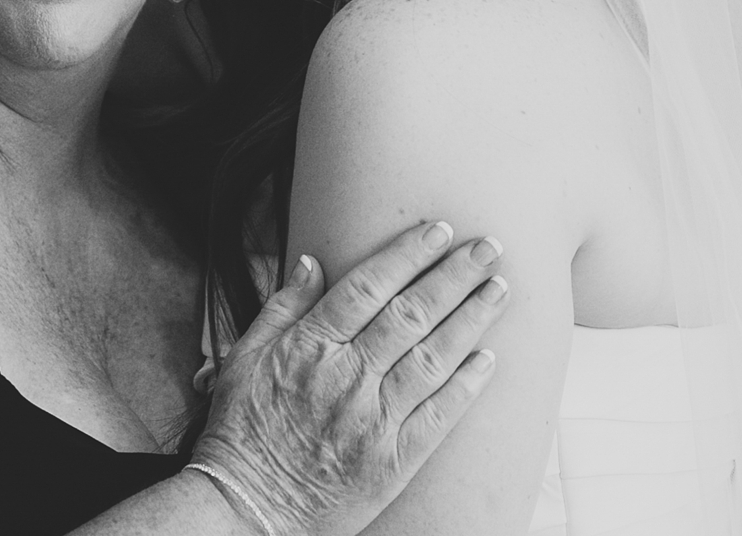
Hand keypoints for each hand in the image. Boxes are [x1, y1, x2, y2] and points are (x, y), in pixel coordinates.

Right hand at [189, 221, 508, 534]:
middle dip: (455, 275)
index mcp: (309, 348)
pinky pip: (438, 415)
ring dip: (471, 319)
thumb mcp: (243, 360)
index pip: (368, 287)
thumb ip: (282, 308)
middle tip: (490, 247)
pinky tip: (488, 358)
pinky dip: (466, 384)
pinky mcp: (392, 461)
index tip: (439, 229)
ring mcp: (372, 420)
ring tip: (499, 289)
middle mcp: (345, 378)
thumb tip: (312, 261)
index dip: (407, 254)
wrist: (246, 511)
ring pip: (433, 357)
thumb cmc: (241, 433)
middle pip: (411, 314)